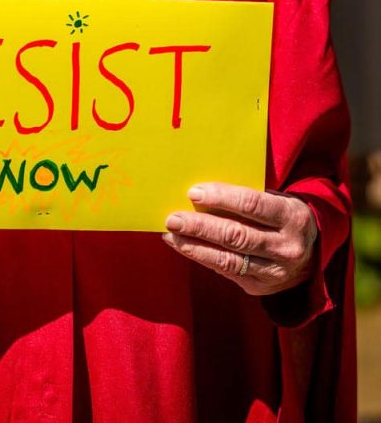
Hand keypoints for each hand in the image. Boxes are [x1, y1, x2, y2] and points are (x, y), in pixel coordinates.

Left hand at [162, 182, 317, 295]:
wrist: (309, 255)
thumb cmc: (281, 217)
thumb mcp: (276, 201)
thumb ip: (247, 198)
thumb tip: (201, 193)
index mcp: (292, 217)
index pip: (253, 204)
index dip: (222, 197)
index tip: (193, 192)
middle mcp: (286, 247)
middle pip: (237, 235)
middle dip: (201, 226)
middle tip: (173, 217)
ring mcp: (274, 272)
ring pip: (228, 259)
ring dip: (194, 246)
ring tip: (171, 234)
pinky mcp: (260, 287)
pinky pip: (226, 272)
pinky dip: (202, 257)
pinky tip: (184, 246)